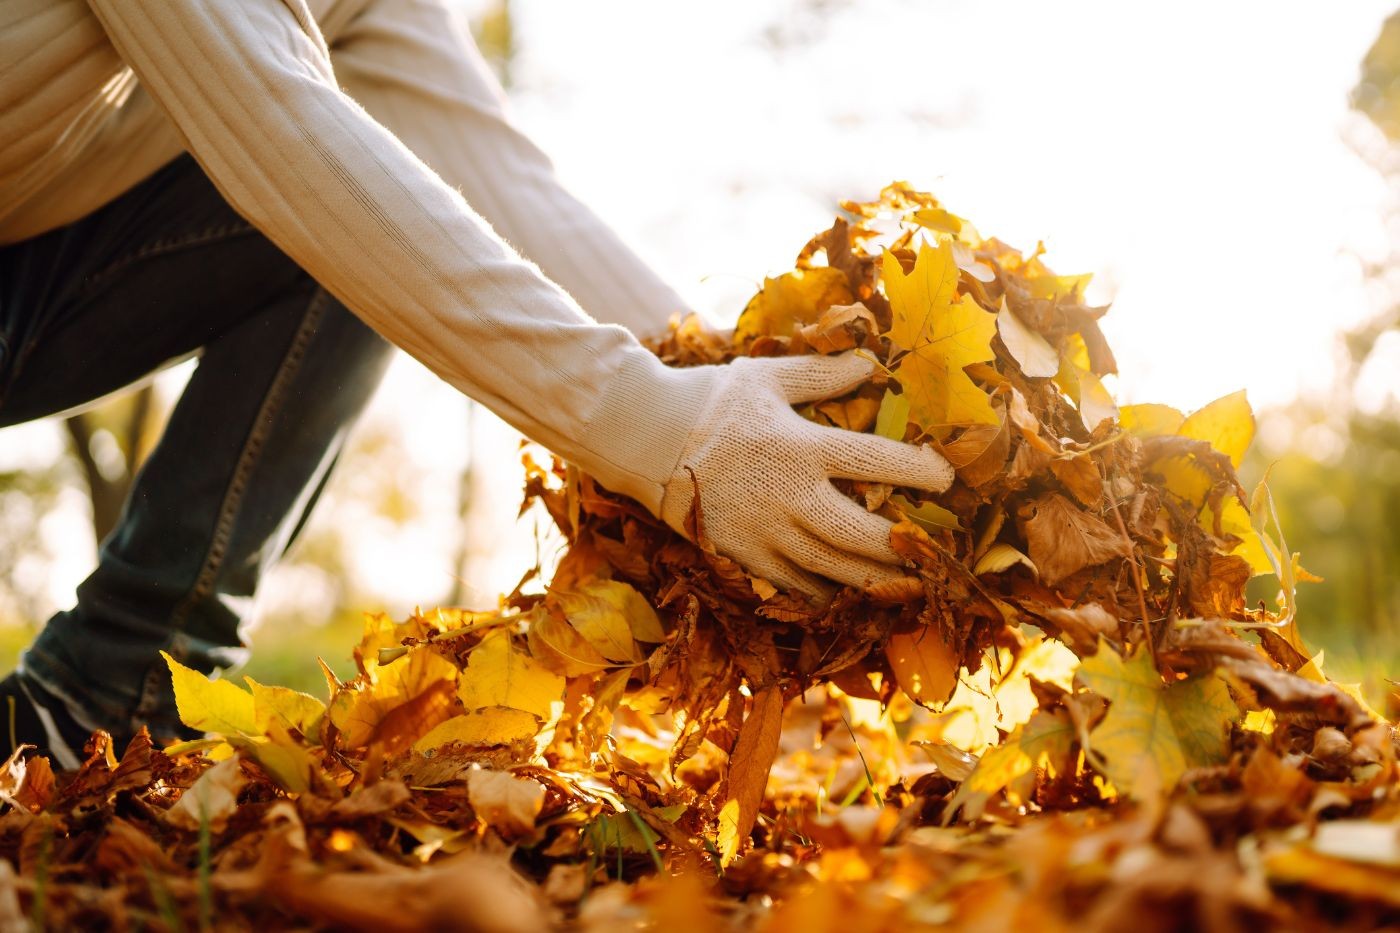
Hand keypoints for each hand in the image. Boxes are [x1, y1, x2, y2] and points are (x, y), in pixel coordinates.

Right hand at [659, 352, 954, 596]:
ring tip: (906, 581)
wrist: (644, 440)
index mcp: (799, 447)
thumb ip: (823, 374)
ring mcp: (763, 533)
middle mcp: (787, 496)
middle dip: (902, 545)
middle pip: (860, 534)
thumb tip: (872, 365)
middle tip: (931, 549)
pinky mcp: (742, 556)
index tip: (946, 478)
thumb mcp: (767, 377)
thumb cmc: (711, 401)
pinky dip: (826, 592)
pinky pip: (794, 586)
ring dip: (874, 578)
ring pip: (832, 569)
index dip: (919, 472)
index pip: (874, 463)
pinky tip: (848, 592)